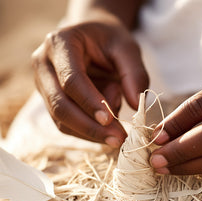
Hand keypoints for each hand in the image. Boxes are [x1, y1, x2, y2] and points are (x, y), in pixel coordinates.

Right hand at [32, 20, 147, 146]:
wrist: (91, 39)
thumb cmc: (109, 40)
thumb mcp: (127, 48)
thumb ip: (135, 73)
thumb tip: (137, 105)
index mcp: (60, 44)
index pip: (71, 79)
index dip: (89, 102)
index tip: (110, 120)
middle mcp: (44, 65)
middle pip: (60, 105)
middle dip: (89, 127)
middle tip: (118, 139)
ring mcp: (44, 85)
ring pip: (61, 120)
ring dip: (91, 133)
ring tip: (118, 135)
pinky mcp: (51, 102)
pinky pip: (66, 125)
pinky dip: (88, 133)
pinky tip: (107, 132)